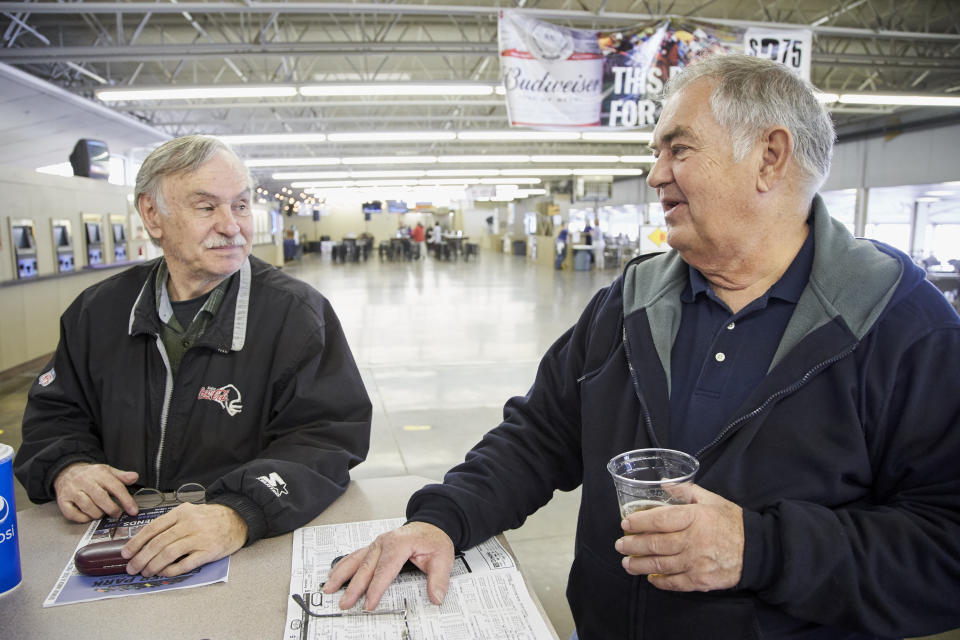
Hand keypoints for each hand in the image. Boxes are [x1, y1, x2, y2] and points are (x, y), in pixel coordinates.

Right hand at [53, 462, 138, 521]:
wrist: (66, 472)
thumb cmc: (91, 475)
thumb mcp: (107, 471)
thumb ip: (121, 476)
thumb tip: (135, 477)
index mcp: (98, 473)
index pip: (115, 486)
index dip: (126, 500)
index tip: (133, 511)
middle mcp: (84, 481)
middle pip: (101, 498)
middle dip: (112, 509)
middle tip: (117, 514)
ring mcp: (72, 491)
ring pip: (87, 507)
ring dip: (98, 514)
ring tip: (102, 513)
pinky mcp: (62, 500)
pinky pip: (72, 514)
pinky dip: (82, 518)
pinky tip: (88, 516)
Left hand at [121, 503, 246, 577]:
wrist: (239, 518)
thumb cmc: (211, 518)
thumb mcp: (189, 512)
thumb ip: (170, 523)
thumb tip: (145, 540)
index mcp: (181, 512)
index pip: (153, 528)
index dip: (136, 542)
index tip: (126, 553)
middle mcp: (189, 524)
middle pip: (158, 543)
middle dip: (141, 558)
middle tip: (131, 568)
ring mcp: (199, 538)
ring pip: (169, 554)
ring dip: (153, 565)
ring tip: (145, 572)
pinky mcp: (208, 551)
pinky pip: (185, 564)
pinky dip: (171, 570)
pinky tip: (164, 573)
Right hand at [322, 521, 454, 610]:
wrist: (430, 525)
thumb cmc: (432, 539)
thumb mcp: (443, 557)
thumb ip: (439, 579)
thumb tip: (436, 596)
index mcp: (400, 544)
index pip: (385, 570)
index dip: (376, 588)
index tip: (369, 603)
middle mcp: (385, 542)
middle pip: (366, 567)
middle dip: (354, 587)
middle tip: (345, 603)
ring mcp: (377, 543)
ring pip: (355, 560)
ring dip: (341, 574)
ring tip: (329, 588)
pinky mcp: (374, 546)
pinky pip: (355, 556)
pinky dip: (343, 565)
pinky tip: (333, 574)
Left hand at [615, 484, 743, 591]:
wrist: (757, 550)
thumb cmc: (732, 522)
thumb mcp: (710, 499)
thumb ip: (685, 491)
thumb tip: (663, 483)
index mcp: (694, 518)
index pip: (659, 520)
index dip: (639, 522)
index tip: (625, 524)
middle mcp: (692, 541)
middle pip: (655, 544)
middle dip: (633, 545)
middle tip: (620, 545)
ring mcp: (696, 563)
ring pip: (660, 565)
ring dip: (640, 565)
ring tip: (627, 563)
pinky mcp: (701, 581)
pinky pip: (674, 583)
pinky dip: (660, 581)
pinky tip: (650, 577)